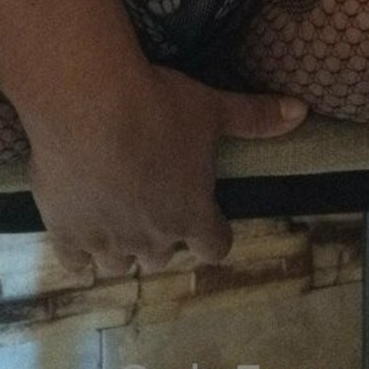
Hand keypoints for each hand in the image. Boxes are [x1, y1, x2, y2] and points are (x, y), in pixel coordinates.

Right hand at [22, 60, 307, 274]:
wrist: (90, 104)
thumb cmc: (158, 107)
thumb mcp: (212, 109)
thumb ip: (256, 117)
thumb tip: (303, 111)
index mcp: (191, 214)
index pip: (214, 247)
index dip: (212, 233)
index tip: (206, 217)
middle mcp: (152, 237)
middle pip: (163, 256)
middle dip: (162, 235)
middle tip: (155, 201)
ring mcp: (106, 240)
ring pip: (119, 264)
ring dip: (122, 248)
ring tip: (118, 219)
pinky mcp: (66, 233)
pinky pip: (75, 262)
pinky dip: (80, 254)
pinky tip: (80, 237)